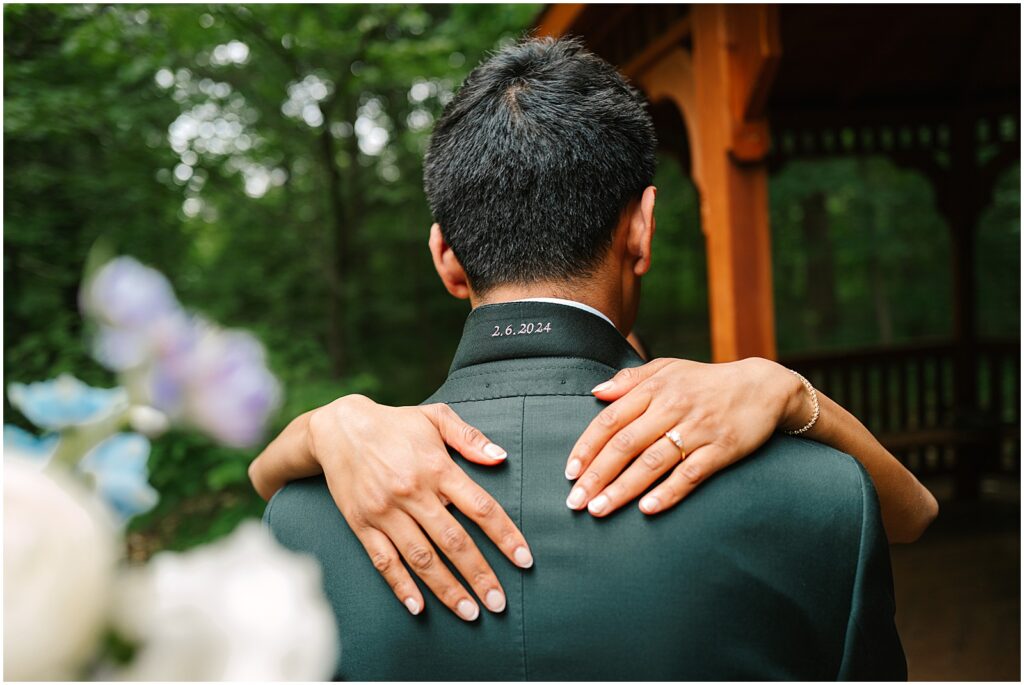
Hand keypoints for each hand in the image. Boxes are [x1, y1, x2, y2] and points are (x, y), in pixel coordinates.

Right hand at [306, 395, 532, 620]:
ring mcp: (385, 512)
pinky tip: (418, 607)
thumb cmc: (394, 423)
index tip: (524, 560)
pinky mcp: (362, 524)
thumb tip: (501, 458)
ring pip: (421, 558)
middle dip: (479, 575)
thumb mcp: (435, 417)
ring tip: (469, 612)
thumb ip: (470, 437)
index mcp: (436, 467)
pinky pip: (384, 561)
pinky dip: (401, 586)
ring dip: (447, 589)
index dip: (505, 536)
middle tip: (499, 603)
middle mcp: (412, 493)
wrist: (338, 428)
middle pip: (453, 541)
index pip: (480, 507)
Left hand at [564, 357, 807, 516]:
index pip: (611, 419)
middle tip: (575, 501)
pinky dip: (669, 492)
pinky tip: (647, 509)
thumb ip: (629, 380)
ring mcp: (698, 429)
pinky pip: (691, 473)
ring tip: (599, 509)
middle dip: (597, 475)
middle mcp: (672, 407)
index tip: (569, 472)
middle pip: (626, 444)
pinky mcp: (722, 449)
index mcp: (655, 388)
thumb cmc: (706, 381)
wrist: (763, 387)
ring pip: (653, 462)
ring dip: (623, 488)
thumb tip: (595, 393)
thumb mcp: (668, 369)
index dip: (587, 447)